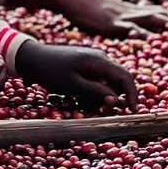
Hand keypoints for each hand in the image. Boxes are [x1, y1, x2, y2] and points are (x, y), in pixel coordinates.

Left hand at [16, 40, 137, 110]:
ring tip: (95, 106)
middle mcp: (102, 57)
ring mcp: (96, 58)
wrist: (34, 57)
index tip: (133, 110)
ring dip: (108, 93)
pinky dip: (99, 88)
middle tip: (112, 111)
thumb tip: (115, 100)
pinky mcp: (89, 61)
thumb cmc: (51, 72)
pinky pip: (101, 76)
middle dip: (120, 95)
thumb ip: (95, 91)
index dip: (132, 94)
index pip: (125, 77)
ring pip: (110, 78)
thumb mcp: (73, 85)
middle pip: (121, 77)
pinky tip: (87, 97)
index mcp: (100, 61)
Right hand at [58, 0, 167, 38]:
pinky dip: (140, 34)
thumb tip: (147, 40)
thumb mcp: (119, 20)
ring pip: (151, 20)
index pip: (166, 15)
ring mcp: (126, 17)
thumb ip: (134, 28)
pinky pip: (129, 29)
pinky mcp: (112, 24)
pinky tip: (150, 40)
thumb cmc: (95, 13)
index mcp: (140, 12)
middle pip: (165, 17)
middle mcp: (137, 13)